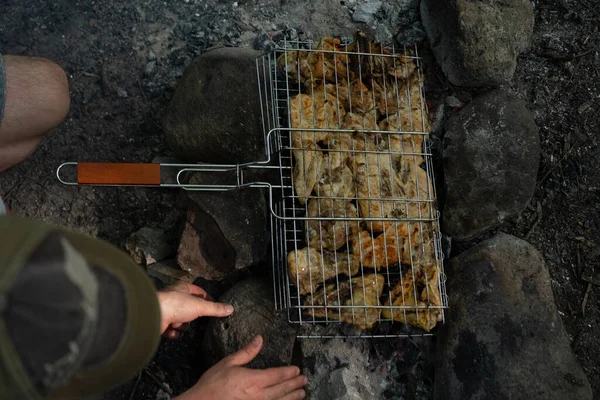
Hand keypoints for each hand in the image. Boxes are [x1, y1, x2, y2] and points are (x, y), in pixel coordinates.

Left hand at [157, 281, 233, 338]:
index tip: (214, 306)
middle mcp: (174, 297)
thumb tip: (231, 308)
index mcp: (183, 287)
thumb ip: (215, 308)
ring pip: (181, 320)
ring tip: (178, 324)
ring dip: (181, 325)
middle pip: (190, 307)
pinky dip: (173, 332)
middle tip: (194, 318)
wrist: (154, 315)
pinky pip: (171, 329)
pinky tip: (172, 331)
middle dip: (192, 315)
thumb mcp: (200, 306)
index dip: (207, 299)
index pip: (199, 292)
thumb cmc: (177, 304)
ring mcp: (166, 309)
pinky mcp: (160, 322)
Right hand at [175, 335, 306, 399]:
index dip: (289, 373)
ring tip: (301, 394)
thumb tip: (259, 339)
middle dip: (295, 384)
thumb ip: (247, 352)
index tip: (297, 370)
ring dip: (292, 397)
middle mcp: (259, 396)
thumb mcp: (228, 363)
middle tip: (304, 381)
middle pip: (282, 389)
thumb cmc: (212, 385)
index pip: (277, 375)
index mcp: (254, 380)